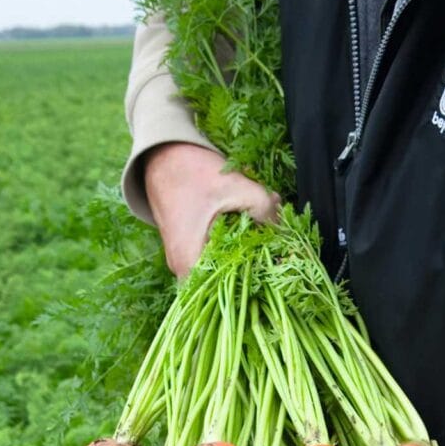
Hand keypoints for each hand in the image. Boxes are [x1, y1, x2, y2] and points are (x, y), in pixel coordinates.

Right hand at [144, 142, 280, 276]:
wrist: (160, 153)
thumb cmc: (190, 170)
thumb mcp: (233, 185)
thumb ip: (262, 206)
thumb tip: (285, 226)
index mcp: (189, 262)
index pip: (226, 292)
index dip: (255, 282)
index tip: (277, 270)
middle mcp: (182, 268)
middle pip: (224, 282)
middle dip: (252, 269)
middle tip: (277, 255)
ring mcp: (182, 259)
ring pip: (219, 269)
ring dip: (243, 256)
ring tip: (265, 242)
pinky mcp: (186, 248)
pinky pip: (212, 257)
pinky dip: (231, 247)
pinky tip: (248, 232)